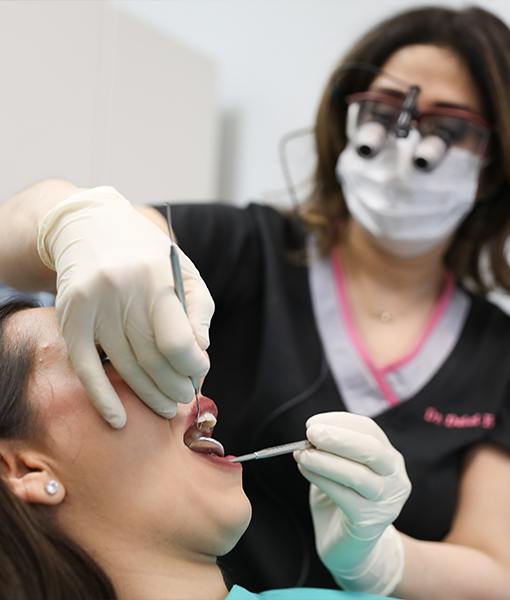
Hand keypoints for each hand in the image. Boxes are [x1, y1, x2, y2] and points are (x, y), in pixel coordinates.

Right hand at [37, 186, 213, 427]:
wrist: (90, 225)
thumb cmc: (147, 254)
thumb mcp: (183, 270)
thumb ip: (198, 308)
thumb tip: (201, 349)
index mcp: (157, 277)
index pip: (178, 341)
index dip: (193, 366)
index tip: (199, 372)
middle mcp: (122, 290)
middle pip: (153, 359)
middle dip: (175, 386)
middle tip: (185, 397)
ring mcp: (92, 305)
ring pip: (125, 367)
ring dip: (149, 395)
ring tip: (167, 407)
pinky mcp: (70, 317)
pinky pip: (85, 368)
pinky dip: (102, 398)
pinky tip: (118, 419)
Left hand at [294, 411, 410, 593]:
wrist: (351, 548)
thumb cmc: (342, 500)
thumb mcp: (339, 468)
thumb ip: (331, 451)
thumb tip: (311, 434)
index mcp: (389, 458)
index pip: (369, 430)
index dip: (340, 422)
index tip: (313, 422)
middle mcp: (395, 478)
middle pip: (372, 450)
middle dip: (339, 438)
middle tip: (310, 433)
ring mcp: (386, 502)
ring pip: (358, 475)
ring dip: (325, 460)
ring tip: (301, 454)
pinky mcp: (369, 523)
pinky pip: (344, 496)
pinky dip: (321, 479)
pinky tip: (304, 470)